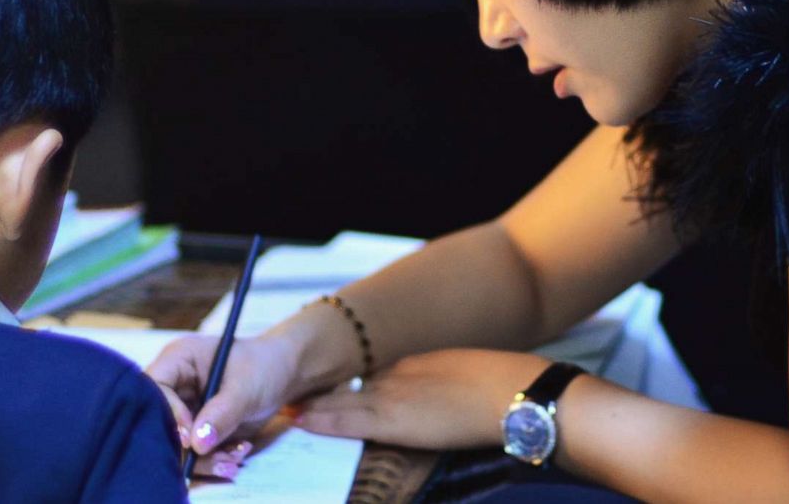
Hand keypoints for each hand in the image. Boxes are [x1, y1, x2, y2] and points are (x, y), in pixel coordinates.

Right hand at [145, 333, 301, 456]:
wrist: (283, 376)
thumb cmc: (263, 366)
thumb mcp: (246, 387)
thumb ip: (222, 413)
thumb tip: (197, 444)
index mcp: (179, 360)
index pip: (154, 388)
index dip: (167, 414)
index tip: (189, 437)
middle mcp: (175, 386)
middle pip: (159, 421)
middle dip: (187, 446)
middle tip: (215, 457)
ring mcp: (185, 410)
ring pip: (177, 444)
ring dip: (205, 459)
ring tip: (234, 459)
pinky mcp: (197, 430)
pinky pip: (196, 453)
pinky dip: (215, 460)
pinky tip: (239, 453)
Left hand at [297, 349, 551, 449]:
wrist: (508, 392)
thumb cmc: (494, 387)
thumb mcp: (456, 377)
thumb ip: (431, 387)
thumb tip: (424, 403)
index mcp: (409, 368)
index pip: (365, 381)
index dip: (338, 389)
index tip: (315, 393)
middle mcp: (393, 379)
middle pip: (344, 389)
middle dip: (315, 395)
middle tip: (283, 396)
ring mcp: (391, 398)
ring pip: (338, 402)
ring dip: (310, 406)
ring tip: (280, 407)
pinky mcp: (393, 420)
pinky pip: (347, 420)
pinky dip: (321, 420)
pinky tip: (299, 420)